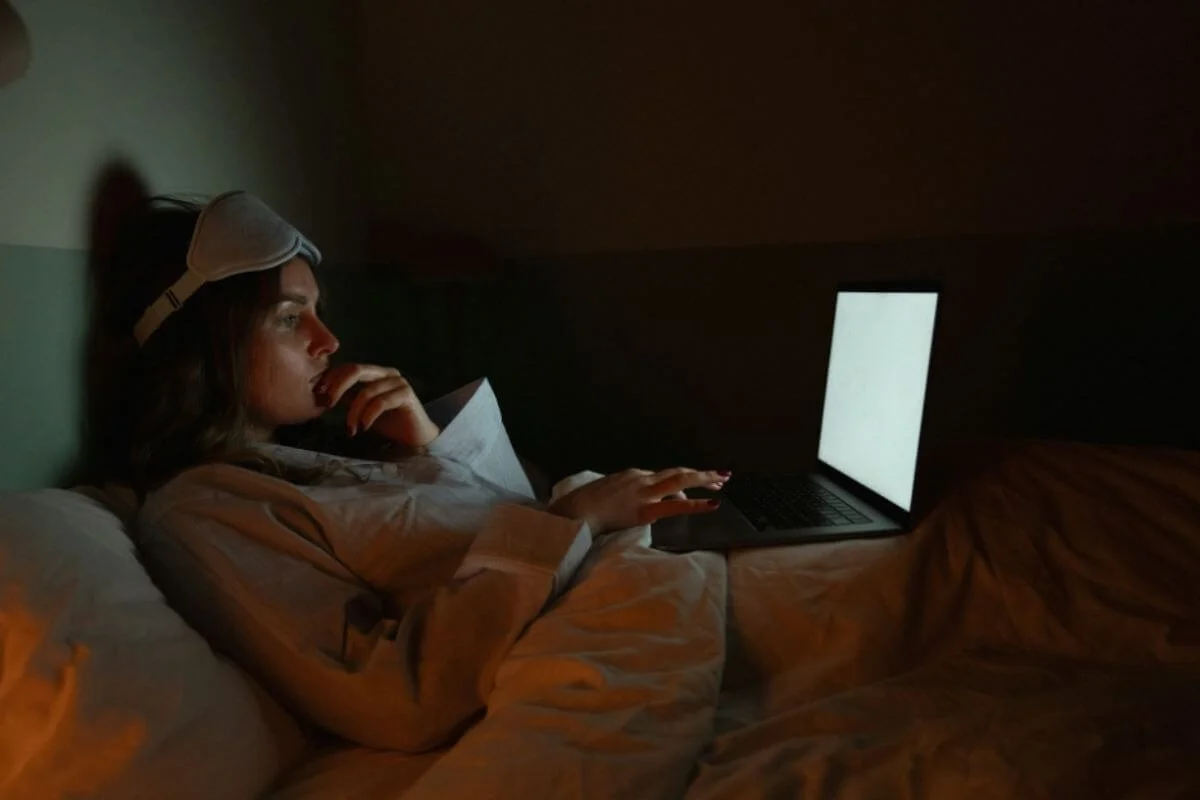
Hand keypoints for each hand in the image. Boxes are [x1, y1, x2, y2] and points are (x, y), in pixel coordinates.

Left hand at [315, 364, 439, 448]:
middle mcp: (387, 373)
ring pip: (367, 391)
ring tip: (351, 428)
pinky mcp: (407, 395)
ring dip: (354, 412)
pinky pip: (381, 402)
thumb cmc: (389, 423)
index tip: (318, 392)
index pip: (349, 367)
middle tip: (327, 404)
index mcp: (376, 373)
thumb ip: (347, 398)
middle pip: (356, 370)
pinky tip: (364, 427)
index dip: (331, 377)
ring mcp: (398, 382)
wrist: (414, 437)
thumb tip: (323, 393)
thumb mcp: (361, 409)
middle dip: (337, 386)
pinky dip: (369, 415)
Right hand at [548, 468, 731, 535]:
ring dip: (703, 479)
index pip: (664, 477)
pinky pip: (675, 507)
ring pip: (680, 481)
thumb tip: (644, 505)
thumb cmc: (587, 506)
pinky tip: (712, 504)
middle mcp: (642, 479)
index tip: (699, 482)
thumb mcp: (610, 493)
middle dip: (701, 474)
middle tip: (721, 476)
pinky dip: (696, 505)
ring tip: (722, 482)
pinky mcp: (644, 510)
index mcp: (634, 475)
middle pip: (677, 473)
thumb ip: (629, 495)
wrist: (575, 511)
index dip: (684, 481)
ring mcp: (644, 493)